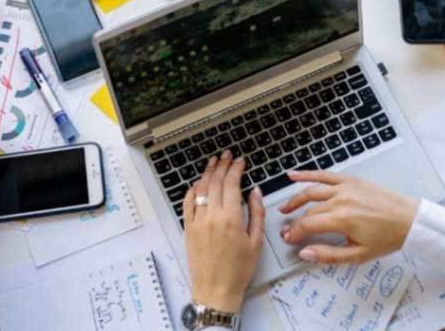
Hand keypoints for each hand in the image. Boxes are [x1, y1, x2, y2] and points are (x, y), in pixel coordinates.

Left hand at [183, 151, 264, 312]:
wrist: (216, 290)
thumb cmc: (238, 270)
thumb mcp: (256, 242)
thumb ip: (256, 213)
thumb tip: (255, 192)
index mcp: (230, 219)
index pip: (231, 184)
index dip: (236, 169)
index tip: (240, 161)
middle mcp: (211, 217)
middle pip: (215, 182)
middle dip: (222, 165)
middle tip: (227, 155)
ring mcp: (197, 222)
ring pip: (200, 189)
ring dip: (207, 173)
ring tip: (213, 162)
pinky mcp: (188, 229)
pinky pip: (188, 204)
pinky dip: (192, 190)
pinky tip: (198, 184)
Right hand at [278, 170, 417, 264]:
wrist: (409, 220)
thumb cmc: (387, 238)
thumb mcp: (358, 254)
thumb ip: (329, 255)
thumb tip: (305, 254)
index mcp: (342, 219)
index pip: (307, 224)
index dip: (295, 232)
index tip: (289, 239)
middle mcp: (341, 200)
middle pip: (309, 209)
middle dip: (295, 220)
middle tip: (287, 228)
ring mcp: (346, 187)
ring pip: (312, 190)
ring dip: (296, 198)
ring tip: (285, 207)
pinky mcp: (352, 180)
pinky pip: (325, 175)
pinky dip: (308, 174)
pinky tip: (294, 175)